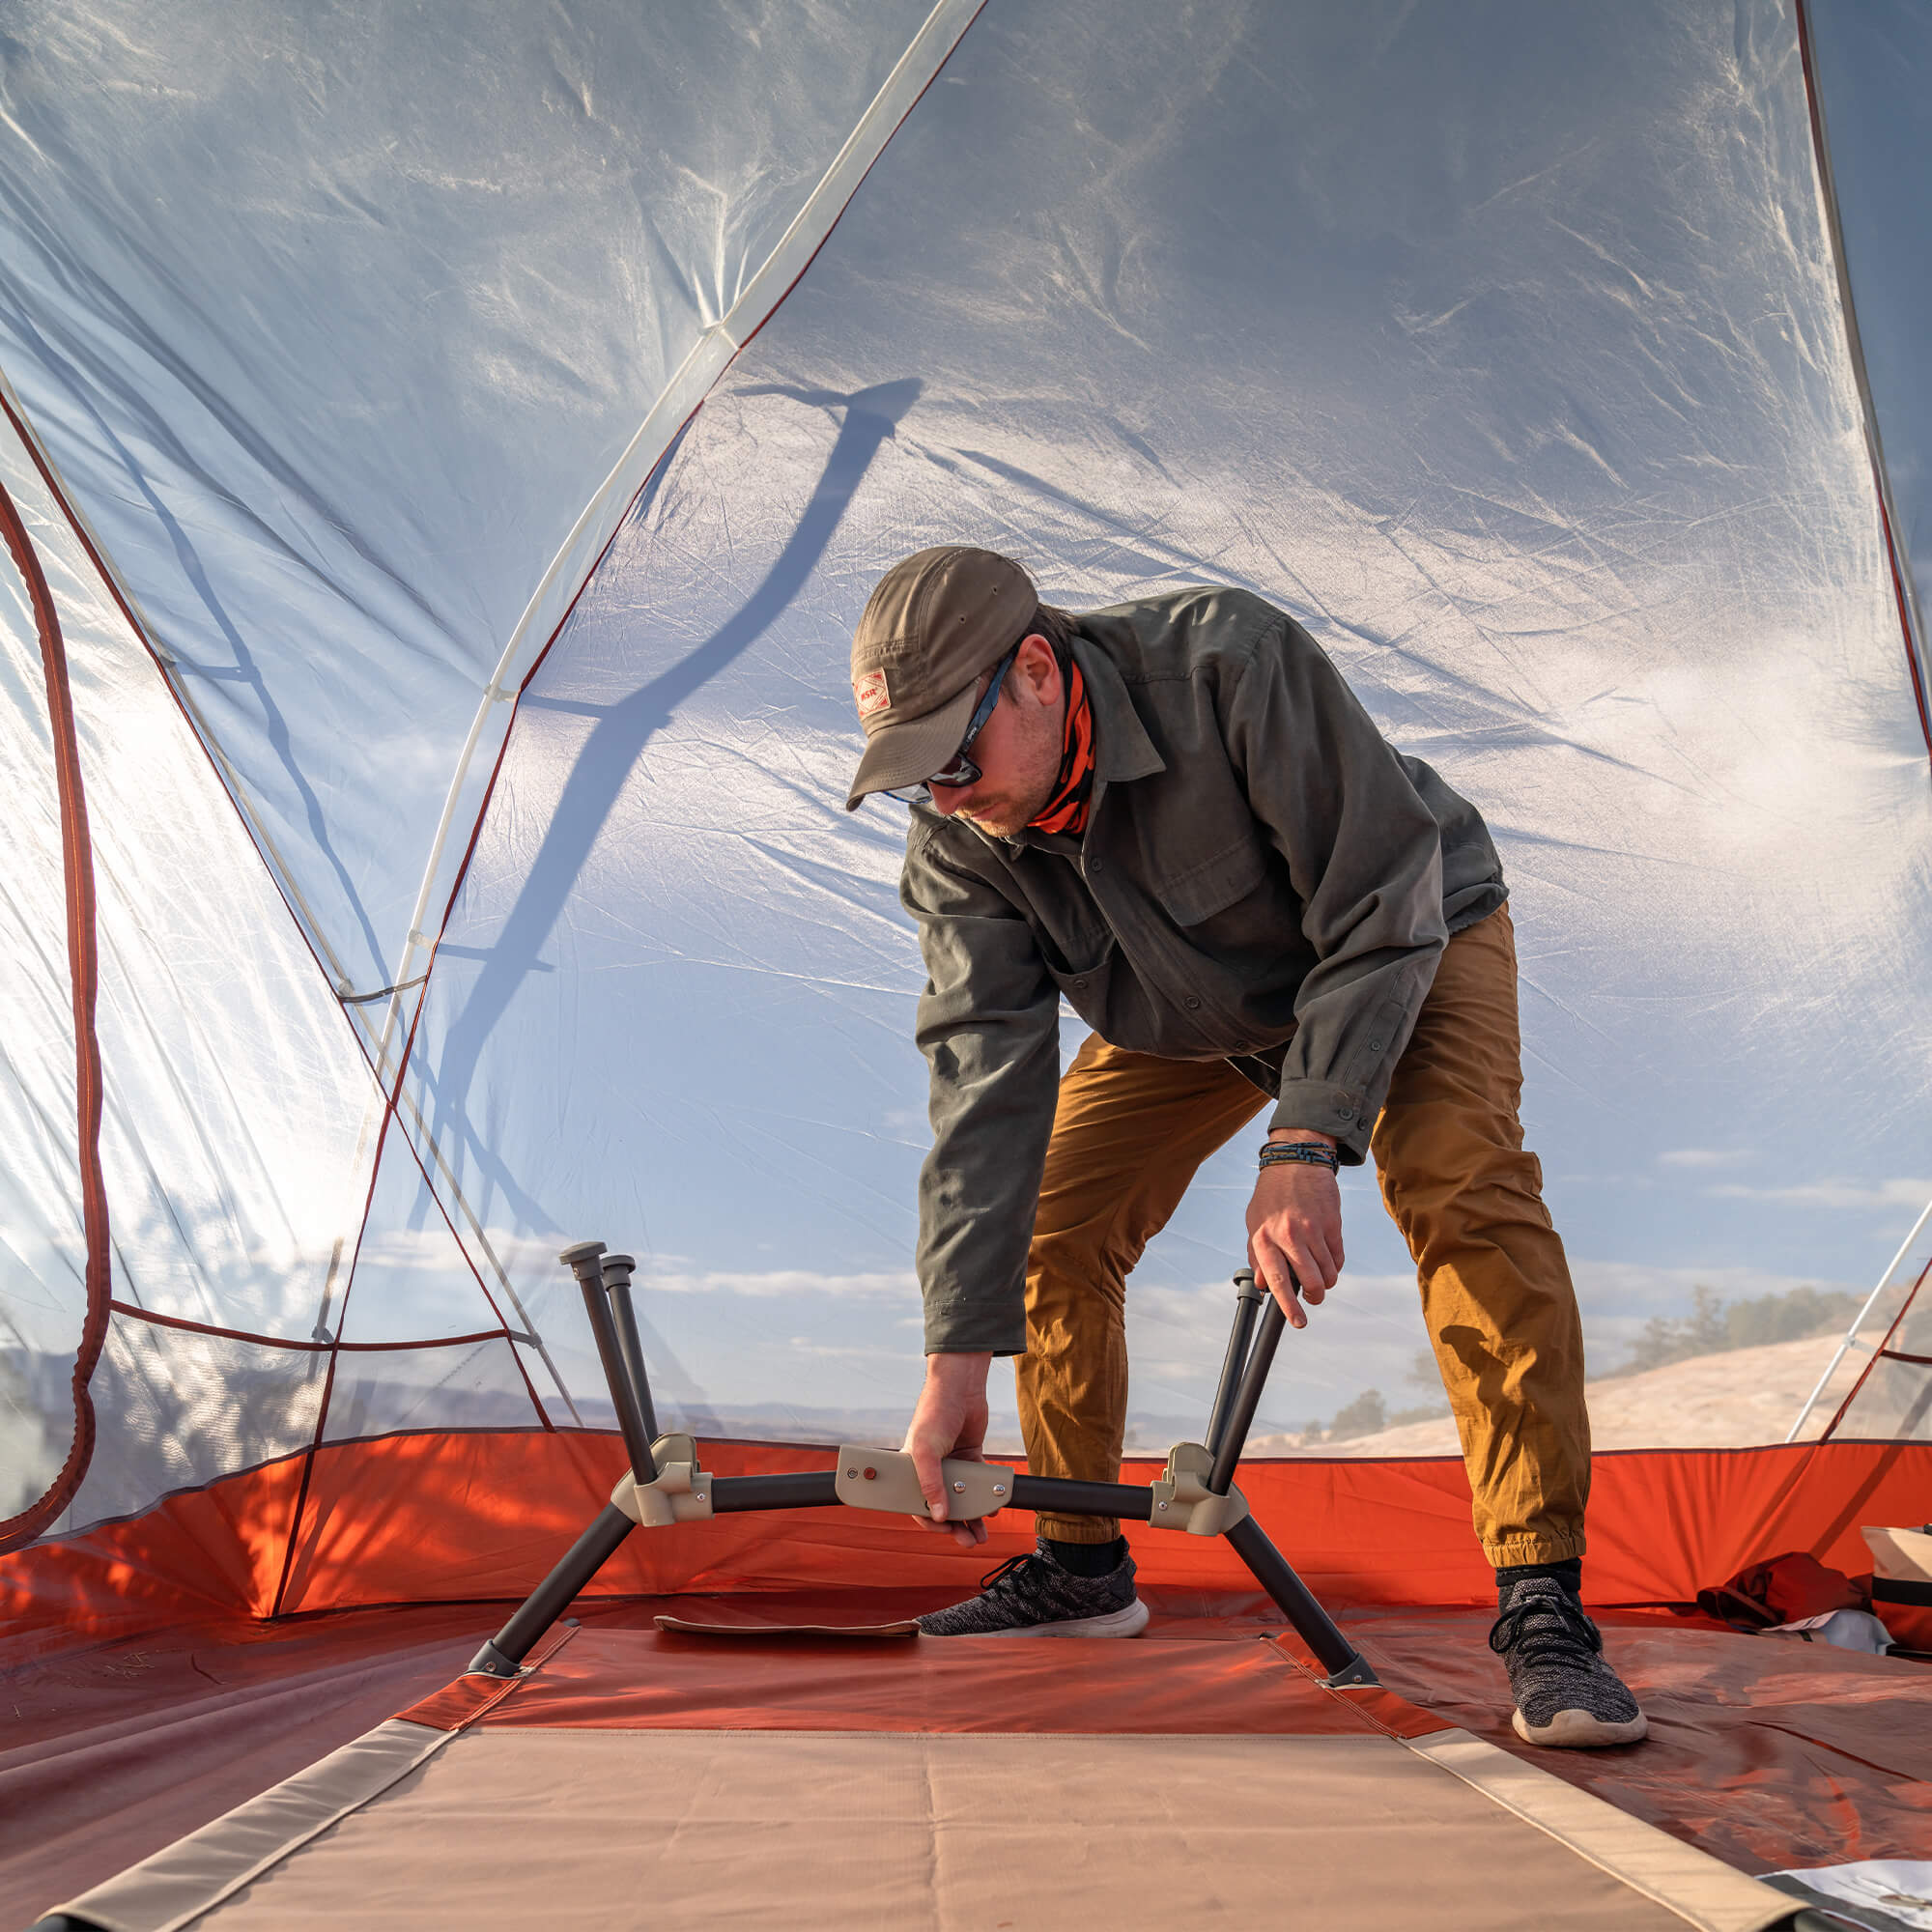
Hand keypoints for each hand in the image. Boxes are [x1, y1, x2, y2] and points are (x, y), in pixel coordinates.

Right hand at [901, 1352, 992, 1547]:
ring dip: (971, 1517)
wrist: (961, 1388)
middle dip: (955, 1527)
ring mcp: (951, 1464)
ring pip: (961, 1498)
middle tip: (968, 1541)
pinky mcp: (970, 1456)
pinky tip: (992, 1506)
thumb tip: (939, 1515)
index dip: (930, 1521)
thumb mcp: (926, 1452)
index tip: (945, 1531)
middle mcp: (931, 1469)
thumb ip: (931, 1484)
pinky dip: (985, 1495)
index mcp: (911, 1469)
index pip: (917, 1504)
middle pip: (942, 1506)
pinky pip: (977, 1482)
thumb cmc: (934, 1414)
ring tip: (981, 1534)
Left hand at [1245, 1144, 1343, 1328]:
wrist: (1296, 1162)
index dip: (1288, 1305)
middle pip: (1310, 1281)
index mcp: (1264, 1238)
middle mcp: (1288, 1235)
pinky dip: (1335, 1265)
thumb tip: (1263, 1285)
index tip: (1298, 1321)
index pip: (1276, 1279)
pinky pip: (1338, 1257)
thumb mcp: (1254, 1223)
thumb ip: (1258, 1255)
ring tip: (1320, 1277)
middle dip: (1315, 1297)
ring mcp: (1312, 1229)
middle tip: (1313, 1298)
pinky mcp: (1331, 1223)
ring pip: (1328, 1272)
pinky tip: (1327, 1259)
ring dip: (1326, 1281)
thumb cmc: (1271, 1196)